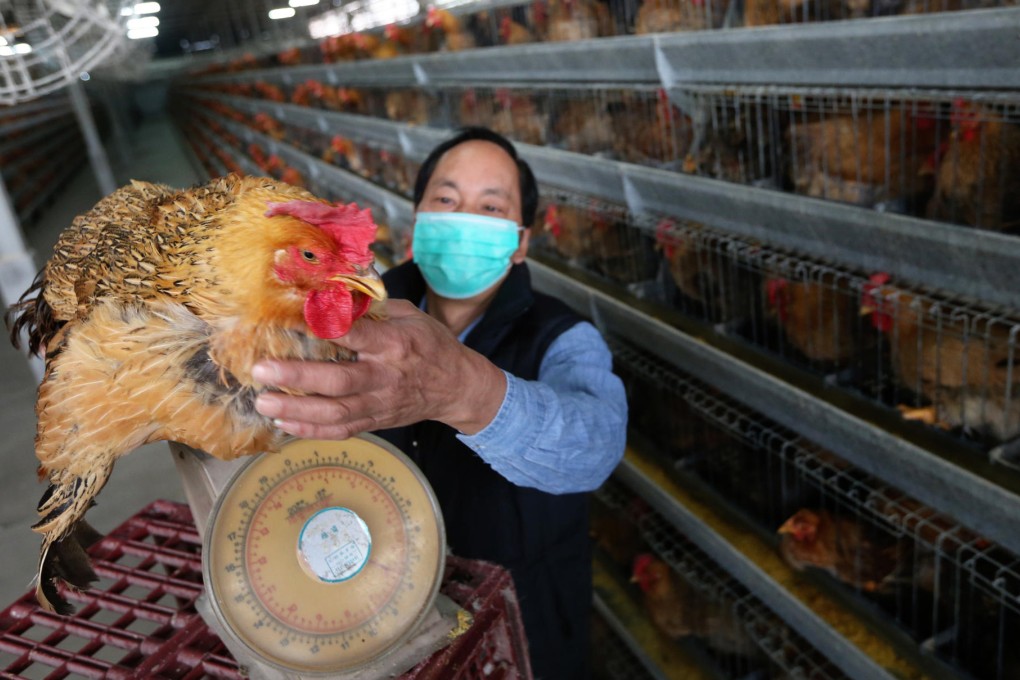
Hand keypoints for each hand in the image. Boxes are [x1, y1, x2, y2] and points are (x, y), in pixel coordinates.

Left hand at [253, 299, 506, 439]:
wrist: (457, 387)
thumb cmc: (430, 344)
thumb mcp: (409, 315)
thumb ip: (371, 307)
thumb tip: (329, 291)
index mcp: (394, 344)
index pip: (356, 335)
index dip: (323, 328)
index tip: (291, 319)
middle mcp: (385, 377)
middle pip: (337, 381)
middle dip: (296, 376)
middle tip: (261, 370)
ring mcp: (379, 404)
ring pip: (335, 413)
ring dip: (296, 409)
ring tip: (264, 402)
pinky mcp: (376, 422)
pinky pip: (340, 431)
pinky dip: (310, 430)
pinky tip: (284, 423)